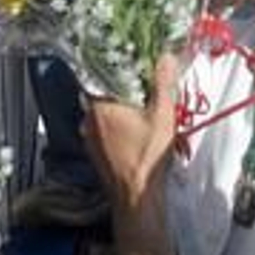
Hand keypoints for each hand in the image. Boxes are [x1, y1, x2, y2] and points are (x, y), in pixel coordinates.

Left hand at [83, 58, 181, 254]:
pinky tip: (132, 126)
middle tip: (139, 82)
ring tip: (139, 103)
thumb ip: (163, 84)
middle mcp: (89, 119)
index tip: (128, 59)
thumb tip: (165, 57)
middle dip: (119, 85)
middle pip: (101, 91)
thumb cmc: (148, 158)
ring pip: (101, 110)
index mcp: (101, 106)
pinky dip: (114, 122)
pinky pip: (101, 126)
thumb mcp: (163, 116)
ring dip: (116, 105)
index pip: (100, 73)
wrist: (137, 197)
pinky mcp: (94, 149)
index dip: (115, 64)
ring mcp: (89, 136)